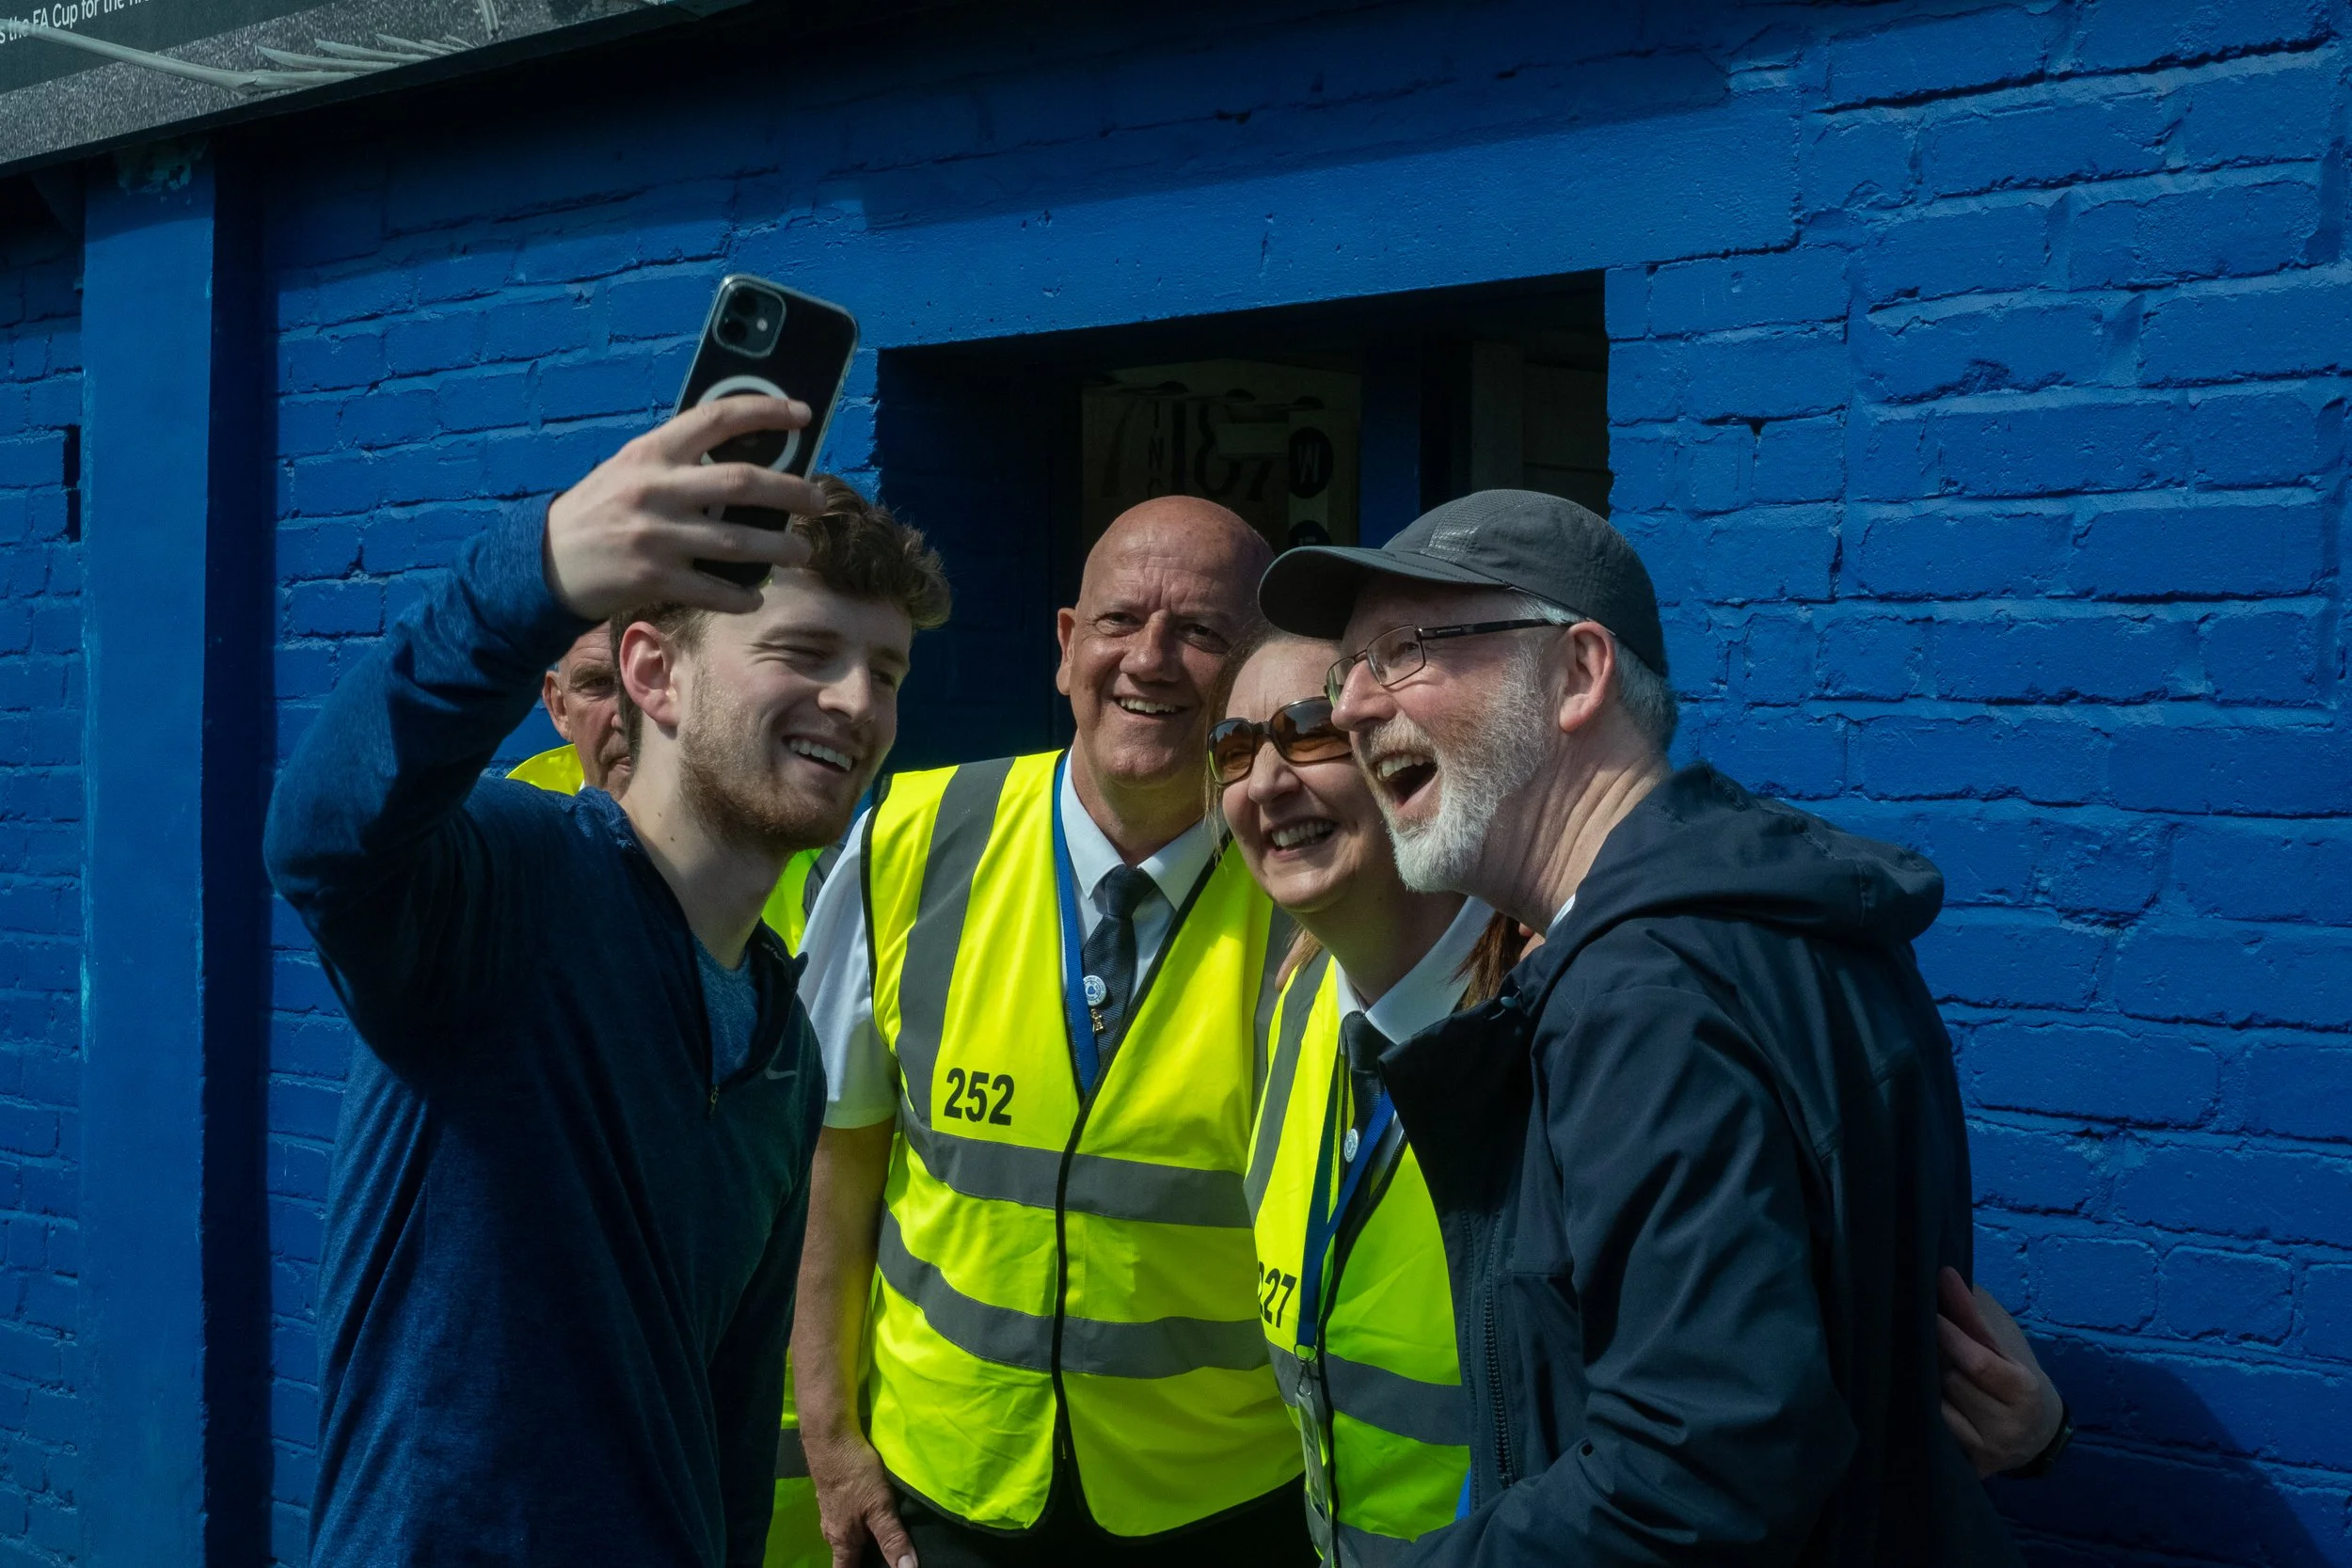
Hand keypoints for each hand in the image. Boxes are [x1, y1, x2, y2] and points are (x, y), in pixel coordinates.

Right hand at [542, 396, 823, 619]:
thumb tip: (749, 458)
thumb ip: (679, 461)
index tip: (802, 413)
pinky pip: (713, 590)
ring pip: (737, 543)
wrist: (545, 560)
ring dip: (779, 549)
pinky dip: (741, 596)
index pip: (716, 418)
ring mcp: (655, 536)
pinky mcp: (653, 579)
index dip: (765, 411)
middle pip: (742, 482)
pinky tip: (755, 596)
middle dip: (791, 491)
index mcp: (652, 452)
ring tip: (802, 552)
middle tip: (818, 500)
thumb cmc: (601, 509)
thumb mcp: (631, 469)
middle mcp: (655, 489)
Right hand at [804, 1421, 916, 1567]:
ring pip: (847, 1537)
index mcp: (842, 1541)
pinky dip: (860, 1524)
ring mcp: (832, 1513)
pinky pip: (847, 1520)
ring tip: (884, 1540)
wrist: (831, 1439)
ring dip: (863, 1542)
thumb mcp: (880, 1507)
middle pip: (847, 1557)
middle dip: (865, 1561)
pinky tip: (872, 1516)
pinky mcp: (835, 1497)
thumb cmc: (855, 1475)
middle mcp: (833, 1532)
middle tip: (887, 1558)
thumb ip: (893, 1539)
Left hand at [1937, 1266, 2064, 1476]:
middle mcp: (2009, 1425)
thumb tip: (1943, 1276)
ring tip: (1932, 1370)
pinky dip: (1928, 1410)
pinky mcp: (1972, 1467)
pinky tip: (1924, 1396)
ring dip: (1931, 1384)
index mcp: (2025, 1390)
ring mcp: (1989, 1449)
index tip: (1927, 1307)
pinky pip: (1936, 1430)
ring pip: (1939, 1405)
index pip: (1979, 1361)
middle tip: (1925, 1336)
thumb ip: (1976, 1315)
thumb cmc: (2016, 1375)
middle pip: (1953, 1381)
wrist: (2036, 1431)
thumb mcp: (2006, 1343)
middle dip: (1938, 1357)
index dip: (1950, 1334)